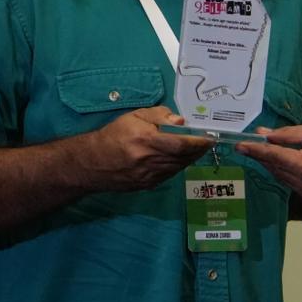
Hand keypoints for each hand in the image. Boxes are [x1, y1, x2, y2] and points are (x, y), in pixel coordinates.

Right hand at [79, 106, 215, 191]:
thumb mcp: (134, 116)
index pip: (181, 143)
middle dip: (198, 150)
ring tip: (197, 150)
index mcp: (146, 140)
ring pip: (178, 168)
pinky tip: (180, 159)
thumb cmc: (113, 135)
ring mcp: (149, 176)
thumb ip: (159, 115)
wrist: (92, 163)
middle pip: (183, 157)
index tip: (209, 138)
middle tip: (207, 143)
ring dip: (190, 159)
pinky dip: (178, 166)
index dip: (198, 142)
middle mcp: (149, 160)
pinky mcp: (147, 185)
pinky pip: (170, 175)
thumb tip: (180, 121)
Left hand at [236, 122, 301, 201]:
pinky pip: (290, 182)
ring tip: (263, 150)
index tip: (239, 145)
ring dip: (272, 164)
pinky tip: (280, 161)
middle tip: (249, 143)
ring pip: (281, 177)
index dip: (255, 151)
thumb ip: (287, 135)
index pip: (274, 158)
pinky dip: (283, 171)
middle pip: (275, 169)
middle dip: (262, 156)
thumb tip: (263, 135)